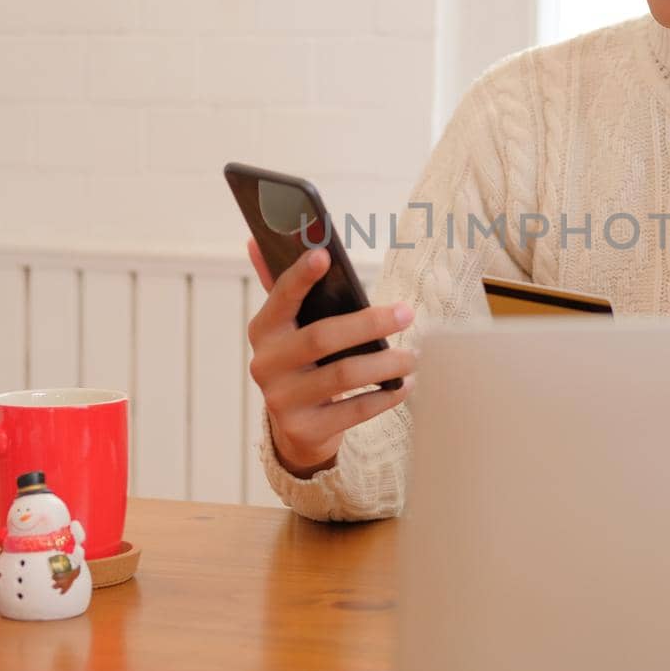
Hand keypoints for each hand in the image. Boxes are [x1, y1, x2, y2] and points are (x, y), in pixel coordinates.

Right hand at [245, 238, 417, 478]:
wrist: (297, 428)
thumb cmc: (303, 363)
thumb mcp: (290, 329)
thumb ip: (282, 289)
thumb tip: (256, 241)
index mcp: (264, 330)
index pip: (280, 298)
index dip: (300, 277)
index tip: (324, 255)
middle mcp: (266, 364)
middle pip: (321, 338)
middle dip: (368, 323)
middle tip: (406, 313)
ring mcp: (282, 400)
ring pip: (342, 376)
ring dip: (384, 363)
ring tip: (412, 355)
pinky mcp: (305, 429)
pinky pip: (353, 411)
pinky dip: (384, 397)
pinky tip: (405, 385)